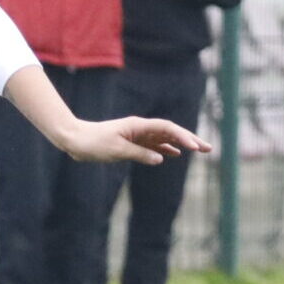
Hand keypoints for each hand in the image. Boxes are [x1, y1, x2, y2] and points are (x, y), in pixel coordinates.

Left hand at [54, 116, 211, 164]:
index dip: (182, 136)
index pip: (166, 128)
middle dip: (190, 139)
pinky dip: (165, 149)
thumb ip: (140, 154)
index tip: (194, 147)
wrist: (75, 140)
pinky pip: (153, 145)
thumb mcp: (117, 150)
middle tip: (208, 148)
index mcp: (138, 126)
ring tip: (199, 150)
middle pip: (170, 131)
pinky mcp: (131, 142)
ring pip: (164, 138)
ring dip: (181, 144)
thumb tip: (162, 158)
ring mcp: (137, 135)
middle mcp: (140, 128)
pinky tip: (175, 154)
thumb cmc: (93, 143)